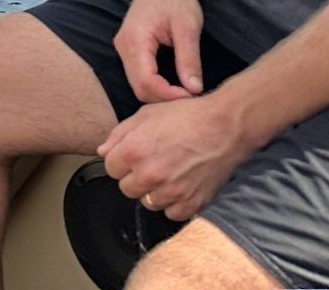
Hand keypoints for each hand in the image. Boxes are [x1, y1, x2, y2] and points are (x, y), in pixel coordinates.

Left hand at [98, 94, 259, 220]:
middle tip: (151, 164)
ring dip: (154, 191)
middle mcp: (150, 174)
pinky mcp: (192, 203)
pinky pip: (172, 213)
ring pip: (148, 202)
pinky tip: (181, 185)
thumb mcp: (146, 114)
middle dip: (135, 177)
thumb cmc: (187, 116)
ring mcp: (172, 192)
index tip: (132, 156)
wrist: (225, 127)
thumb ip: (119, 134)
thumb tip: (103, 151)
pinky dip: (175, 203)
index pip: (110, 168)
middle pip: (127, 188)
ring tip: (168, 173)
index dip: (120, 160)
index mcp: (134, 151)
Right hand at [114, 0, 204, 103]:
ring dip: (161, 94)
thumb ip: (189, 59)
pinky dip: (157, 86)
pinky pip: (139, 76)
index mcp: (134, 40)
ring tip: (186, 92)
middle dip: (165, 98)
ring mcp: (123, 49)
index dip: (169, 96)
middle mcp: (123, 47)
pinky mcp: (130, 50)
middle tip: (193, 97)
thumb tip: (194, 90)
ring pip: (138, 85)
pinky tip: (176, 84)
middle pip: (139, 88)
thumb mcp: (188, 27)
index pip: (146, 82)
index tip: (194, 97)